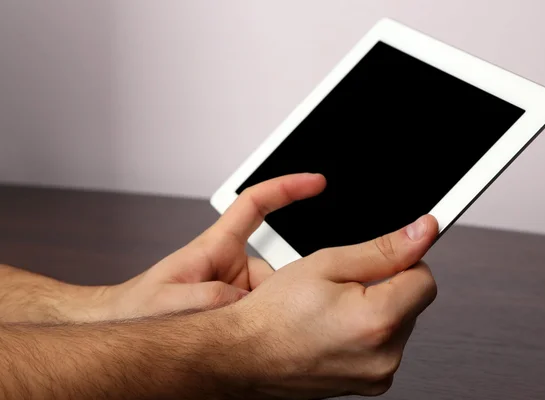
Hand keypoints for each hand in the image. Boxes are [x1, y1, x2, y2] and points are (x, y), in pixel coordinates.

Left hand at [99, 173, 326, 319]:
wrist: (128, 329)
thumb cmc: (139, 309)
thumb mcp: (170, 301)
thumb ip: (208, 299)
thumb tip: (245, 304)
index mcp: (216, 246)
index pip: (255, 205)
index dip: (286, 188)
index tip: (314, 182)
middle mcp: (231, 264)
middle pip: (275, 266)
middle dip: (280, 291)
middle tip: (256, 316)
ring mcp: (237, 287)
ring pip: (273, 296)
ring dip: (265, 317)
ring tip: (243, 336)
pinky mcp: (238, 310)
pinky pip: (264, 315)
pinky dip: (262, 330)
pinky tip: (251, 344)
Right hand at [224, 213, 437, 398]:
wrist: (244, 354)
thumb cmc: (274, 313)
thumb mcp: (328, 263)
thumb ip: (384, 248)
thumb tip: (422, 232)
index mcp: (378, 321)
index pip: (426, 279)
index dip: (403, 261)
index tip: (383, 258)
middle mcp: (385, 357)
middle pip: (412, 303)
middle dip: (386, 287)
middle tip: (342, 287)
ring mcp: (377, 376)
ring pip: (398, 325)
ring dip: (376, 310)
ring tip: (333, 310)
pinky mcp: (368, 385)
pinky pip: (383, 347)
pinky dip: (367, 333)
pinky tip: (334, 328)